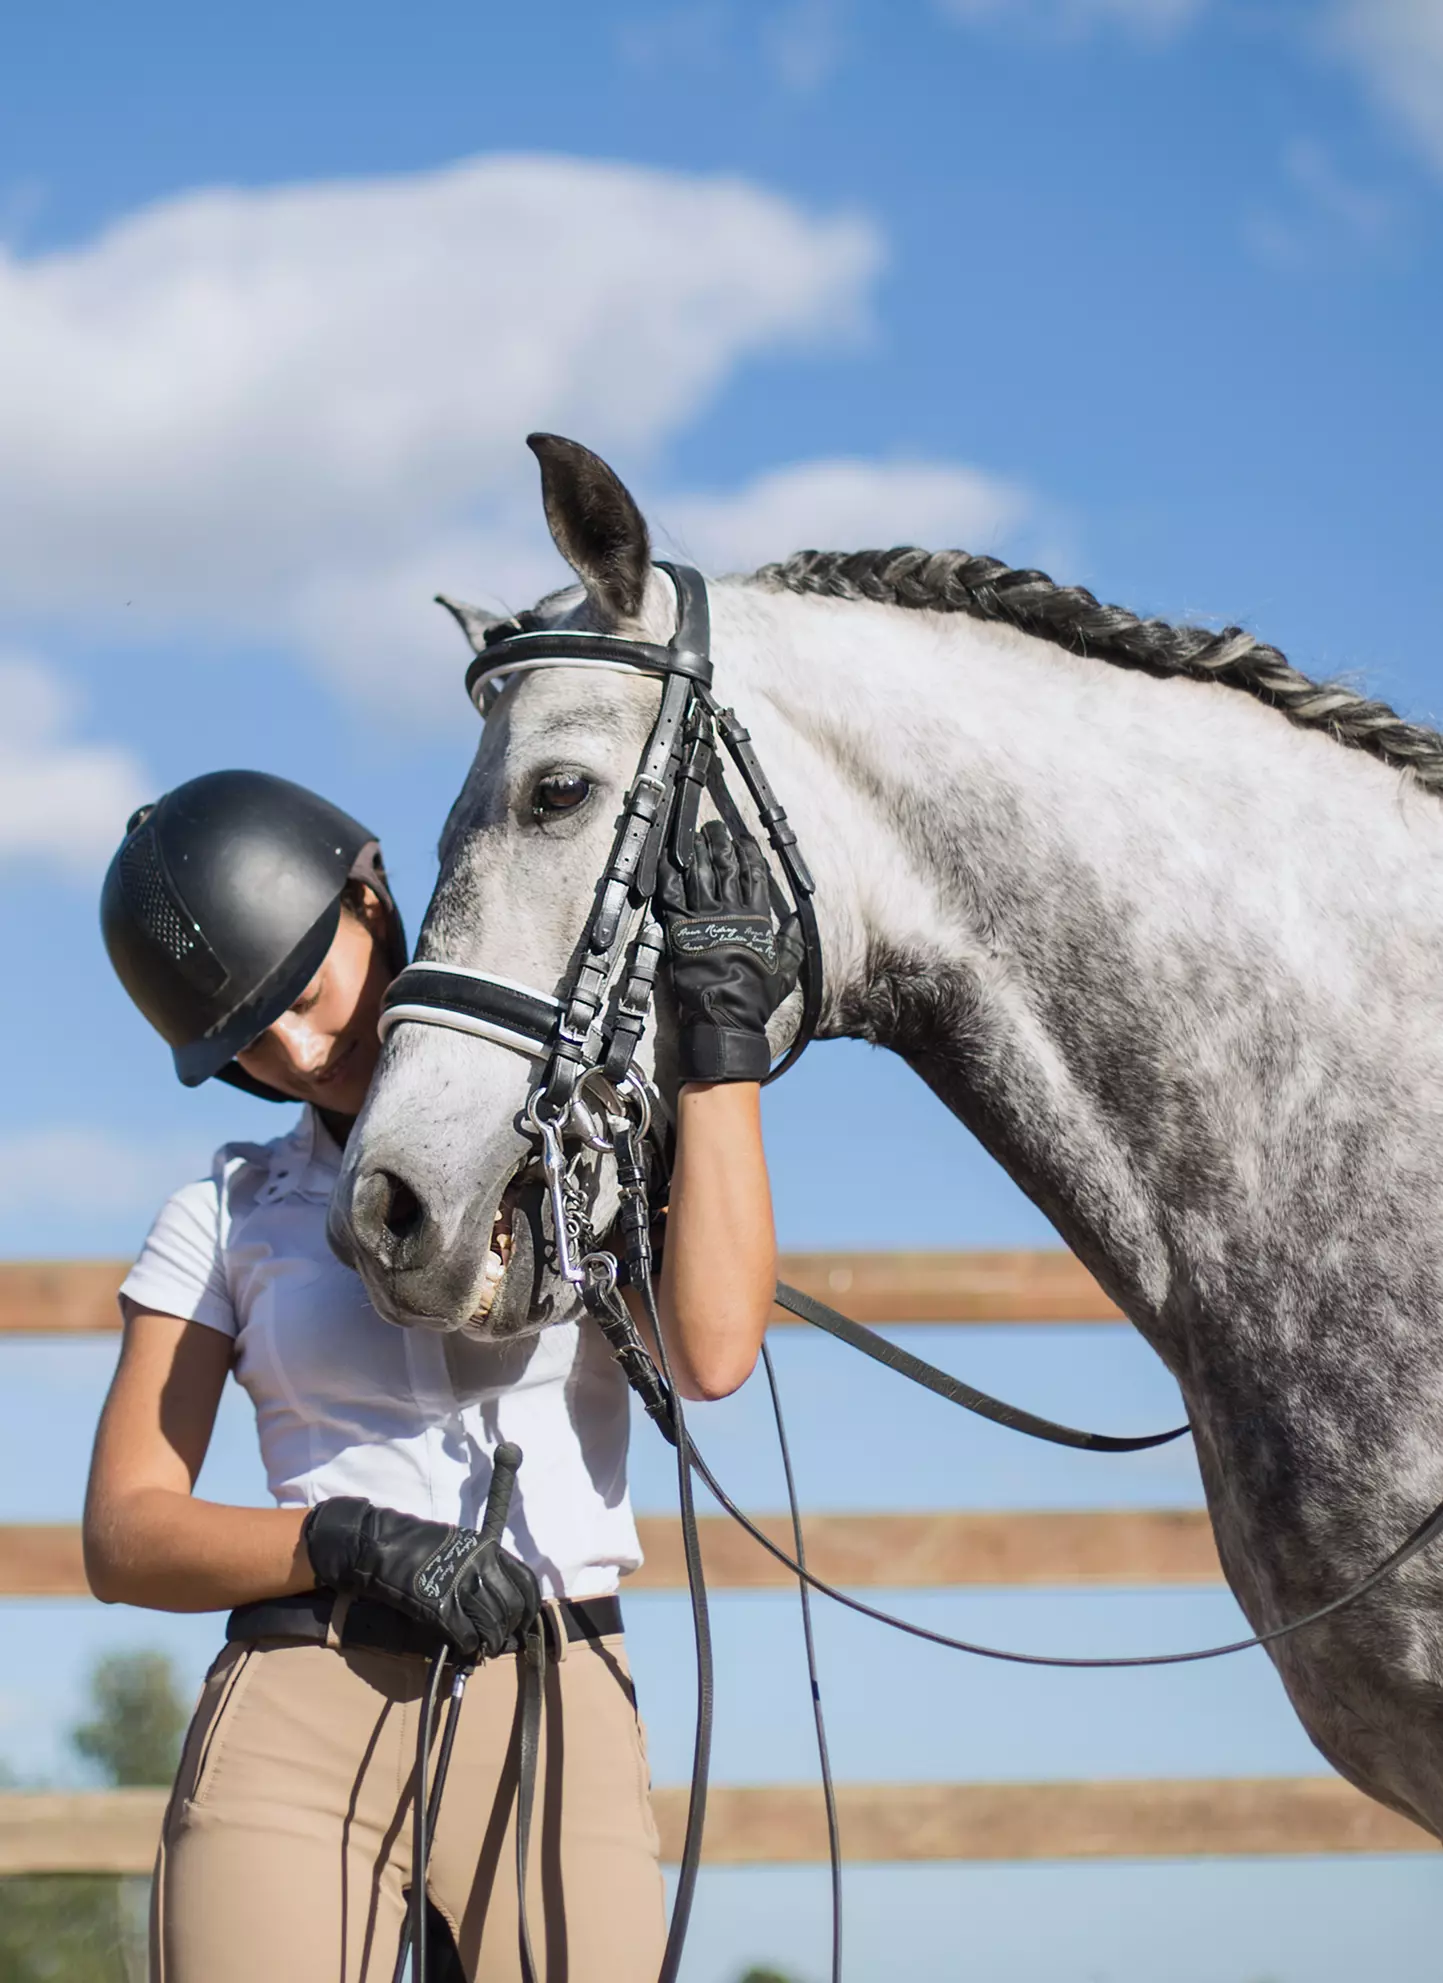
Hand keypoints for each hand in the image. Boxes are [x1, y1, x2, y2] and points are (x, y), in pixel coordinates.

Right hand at [304, 1498, 539, 1659]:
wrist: (379, 1545)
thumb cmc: (417, 1543)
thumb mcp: (460, 1544)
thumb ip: (482, 1565)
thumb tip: (498, 1594)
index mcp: (488, 1549)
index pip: (526, 1581)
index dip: (529, 1608)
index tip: (524, 1622)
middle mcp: (481, 1566)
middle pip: (512, 1608)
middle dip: (508, 1629)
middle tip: (498, 1640)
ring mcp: (461, 1587)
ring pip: (492, 1625)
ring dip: (490, 1642)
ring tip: (482, 1647)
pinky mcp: (440, 1608)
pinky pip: (466, 1635)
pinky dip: (468, 1646)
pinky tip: (462, 1646)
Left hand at [658, 819, 802, 1082]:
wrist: (726, 1015)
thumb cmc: (756, 997)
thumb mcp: (786, 970)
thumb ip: (792, 942)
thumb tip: (799, 919)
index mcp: (757, 919)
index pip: (755, 874)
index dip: (749, 853)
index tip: (744, 839)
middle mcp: (730, 913)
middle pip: (725, 866)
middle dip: (720, 842)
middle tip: (714, 827)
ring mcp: (704, 919)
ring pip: (699, 874)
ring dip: (696, 851)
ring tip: (694, 835)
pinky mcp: (680, 930)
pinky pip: (672, 895)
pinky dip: (668, 874)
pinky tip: (668, 858)